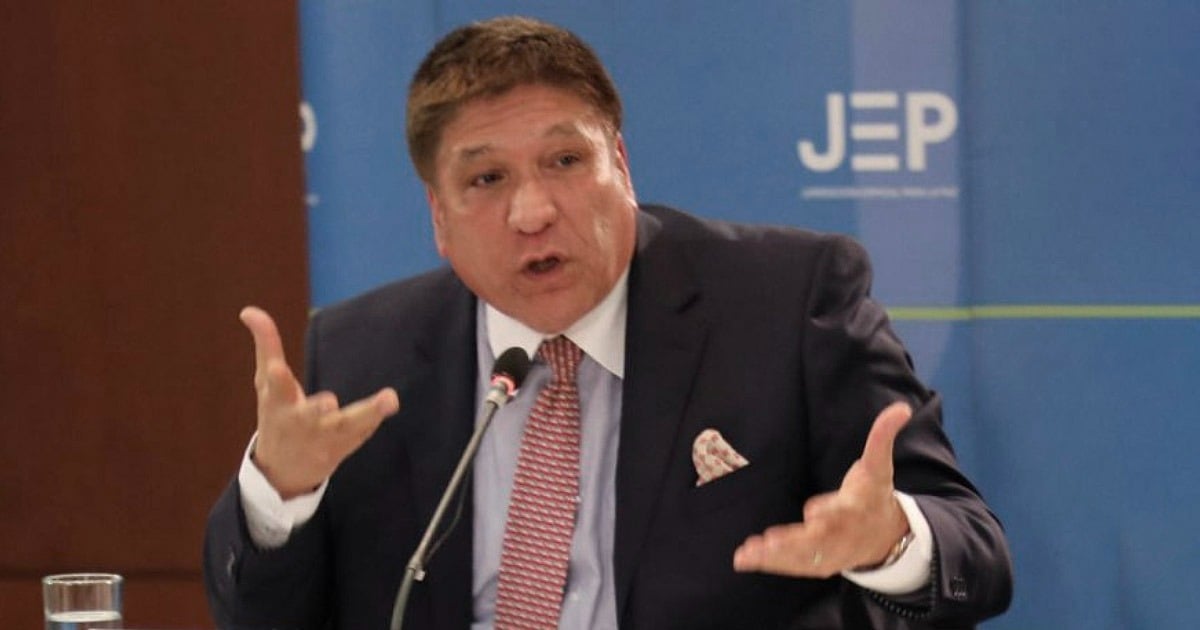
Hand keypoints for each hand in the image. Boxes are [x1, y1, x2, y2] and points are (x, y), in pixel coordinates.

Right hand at [240, 306, 399, 498]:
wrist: (281, 470)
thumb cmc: (276, 415)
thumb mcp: (266, 383)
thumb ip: (266, 345)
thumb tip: (249, 310)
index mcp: (278, 404)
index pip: (276, 389)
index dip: (276, 378)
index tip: (275, 368)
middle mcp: (300, 422)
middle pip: (310, 415)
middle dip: (317, 409)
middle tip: (328, 401)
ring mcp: (322, 438)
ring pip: (347, 427)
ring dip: (368, 415)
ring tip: (389, 399)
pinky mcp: (341, 448)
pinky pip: (360, 434)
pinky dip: (372, 421)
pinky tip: (389, 404)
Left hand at [733, 402, 911, 576]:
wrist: (887, 535)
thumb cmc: (874, 494)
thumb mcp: (879, 464)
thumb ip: (882, 436)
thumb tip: (901, 408)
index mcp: (855, 508)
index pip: (841, 511)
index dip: (827, 511)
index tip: (813, 511)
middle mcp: (841, 535)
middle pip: (817, 541)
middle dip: (793, 542)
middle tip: (770, 542)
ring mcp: (830, 553)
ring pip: (801, 557)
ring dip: (774, 557)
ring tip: (747, 554)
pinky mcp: (818, 564)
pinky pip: (793, 566)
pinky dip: (770, 564)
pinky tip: (746, 560)